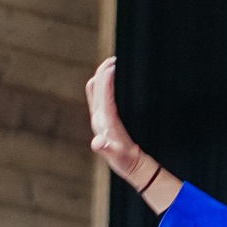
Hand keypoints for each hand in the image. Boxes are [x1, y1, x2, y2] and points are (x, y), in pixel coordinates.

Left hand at [86, 57, 143, 180]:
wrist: (130, 167)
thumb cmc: (125, 161)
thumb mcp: (119, 157)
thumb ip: (106, 149)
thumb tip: (97, 143)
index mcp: (103, 123)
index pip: (103, 97)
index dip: (106, 81)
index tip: (112, 66)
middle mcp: (98, 118)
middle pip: (95, 88)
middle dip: (102, 72)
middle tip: (113, 59)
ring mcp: (100, 117)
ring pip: (96, 90)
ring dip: (102, 75)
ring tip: (112, 64)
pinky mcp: (105, 118)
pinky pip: (101, 95)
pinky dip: (105, 83)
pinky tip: (114, 80)